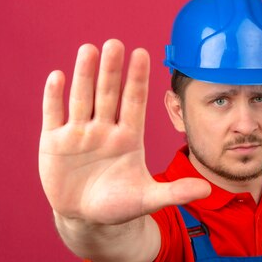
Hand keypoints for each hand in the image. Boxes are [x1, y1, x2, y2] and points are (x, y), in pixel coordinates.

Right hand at [39, 39, 209, 224]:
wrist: (87, 218)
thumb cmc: (119, 205)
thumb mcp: (147, 199)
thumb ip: (175, 192)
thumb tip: (207, 191)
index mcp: (129, 137)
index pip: (135, 102)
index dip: (138, 79)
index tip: (142, 54)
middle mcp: (105, 129)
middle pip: (109, 94)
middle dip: (111, 71)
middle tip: (115, 43)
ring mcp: (79, 133)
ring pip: (82, 98)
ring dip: (84, 75)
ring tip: (89, 50)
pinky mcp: (54, 142)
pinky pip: (54, 115)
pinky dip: (54, 97)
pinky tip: (58, 77)